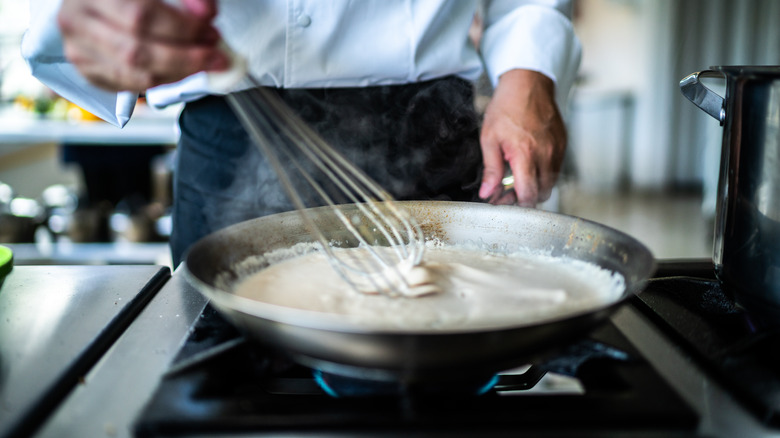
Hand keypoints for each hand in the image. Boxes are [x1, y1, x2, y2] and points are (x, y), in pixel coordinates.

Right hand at [57, 0, 228, 91]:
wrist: (95, 1)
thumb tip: (207, 14)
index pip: (141, 15)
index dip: (182, 27)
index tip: (210, 29)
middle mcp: (76, 19)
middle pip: (136, 50)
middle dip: (185, 57)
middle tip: (215, 55)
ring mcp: (78, 49)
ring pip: (134, 74)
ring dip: (178, 73)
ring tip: (204, 63)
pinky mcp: (87, 71)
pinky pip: (130, 86)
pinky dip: (162, 81)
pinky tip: (181, 70)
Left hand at [478, 69, 566, 206]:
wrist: (528, 83)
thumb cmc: (507, 107)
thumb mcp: (489, 138)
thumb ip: (491, 170)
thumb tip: (487, 193)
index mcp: (525, 154)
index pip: (528, 194)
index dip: (515, 203)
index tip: (503, 199)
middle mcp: (546, 154)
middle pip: (541, 194)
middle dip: (524, 197)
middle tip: (508, 190)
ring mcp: (557, 150)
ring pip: (550, 184)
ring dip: (535, 186)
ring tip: (518, 176)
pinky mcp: (563, 145)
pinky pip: (556, 169)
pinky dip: (544, 173)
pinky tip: (530, 163)